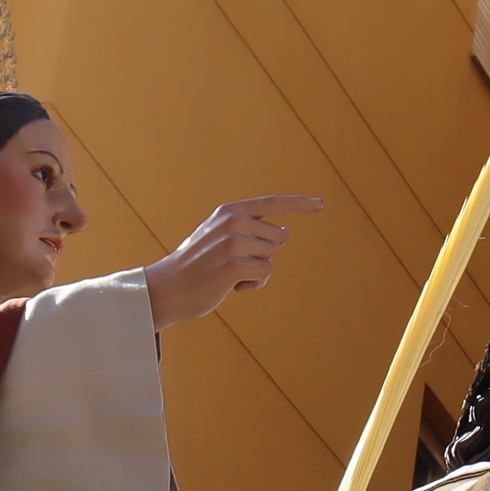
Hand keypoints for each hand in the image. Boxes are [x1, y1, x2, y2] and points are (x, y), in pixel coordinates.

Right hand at [145, 196, 321, 328]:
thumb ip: (250, 230)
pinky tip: (232, 286)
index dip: (299, 203)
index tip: (321, 204)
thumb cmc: (198, 266)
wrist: (169, 287)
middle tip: (234, 263)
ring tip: (229, 274)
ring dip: (258, 271)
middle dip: (264, 254)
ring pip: (272, 256)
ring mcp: (232, 242)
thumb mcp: (220, 237)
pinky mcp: (233, 264)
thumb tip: (284, 232)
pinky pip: (266, 273)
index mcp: (229, 211)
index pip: (272, 203)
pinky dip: (254, 284)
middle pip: (277, 237)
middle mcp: (232, 221)